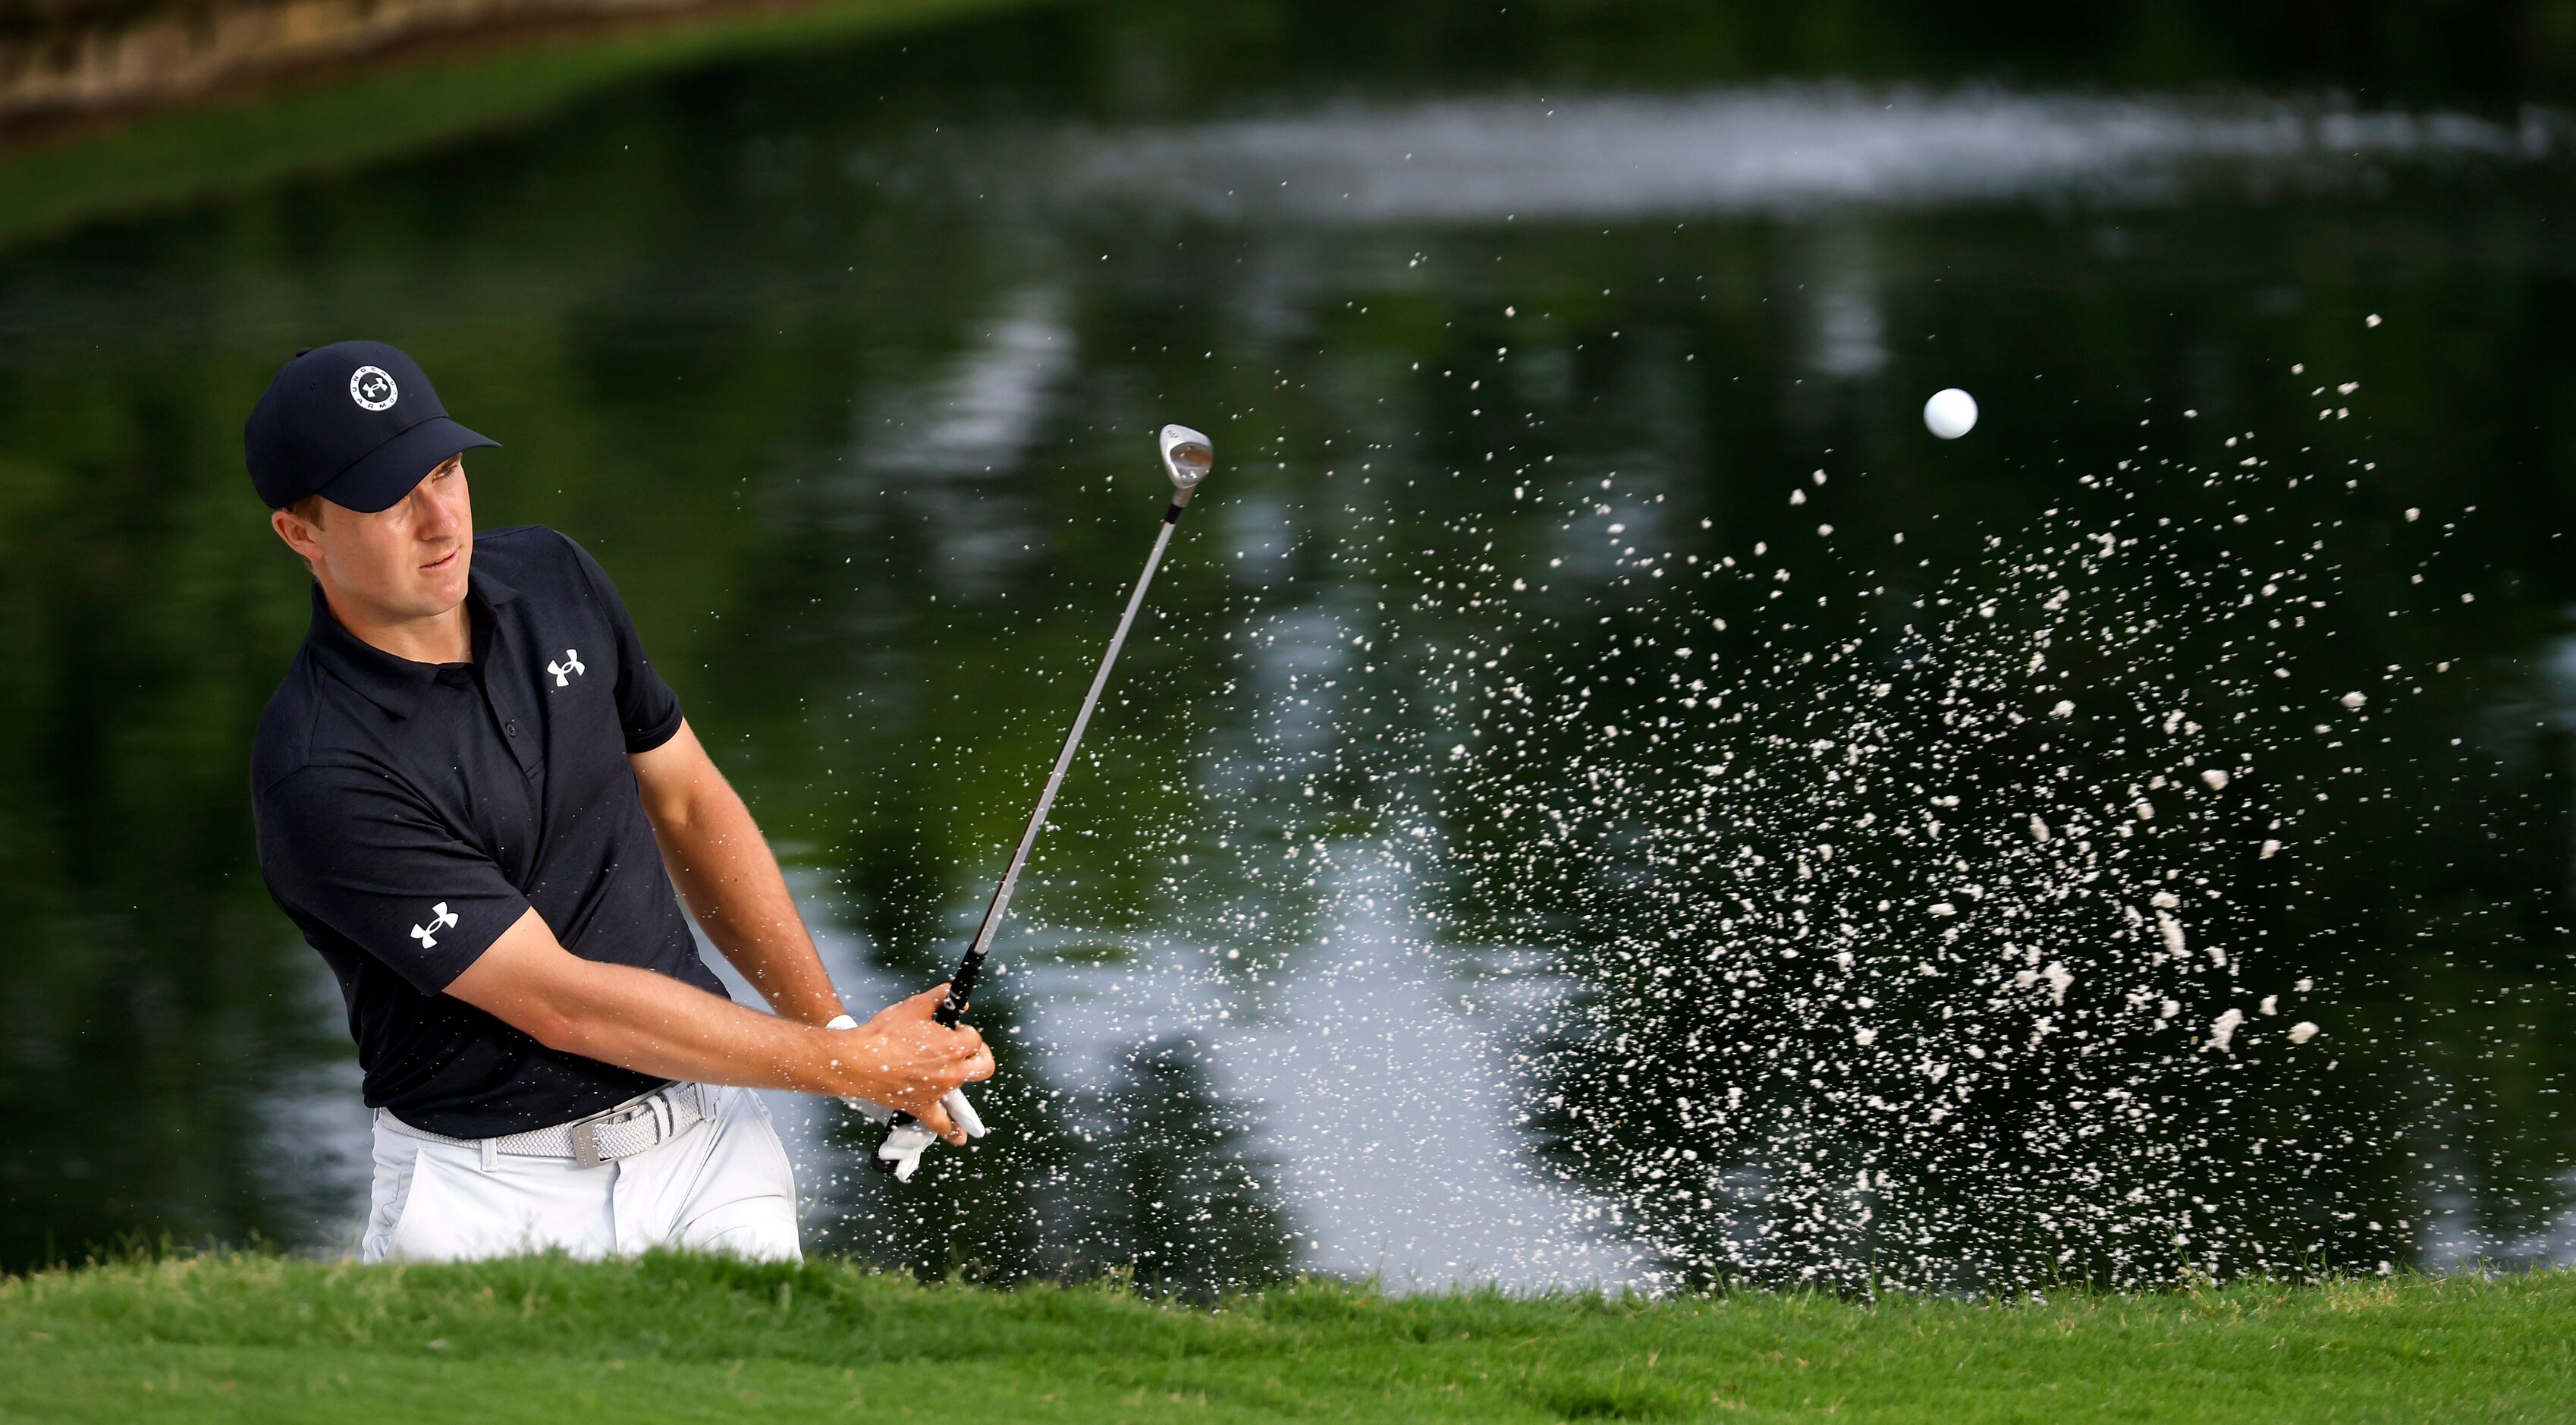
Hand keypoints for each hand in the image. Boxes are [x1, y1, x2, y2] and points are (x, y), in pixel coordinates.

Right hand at [826, 985, 992, 1144]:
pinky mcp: (922, 1108)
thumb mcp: (915, 1005)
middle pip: (984, 1066)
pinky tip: (959, 1137)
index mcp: (955, 1047)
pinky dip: (952, 1132)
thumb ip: (941, 997)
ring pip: (963, 1090)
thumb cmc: (884, 1032)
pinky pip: (942, 1125)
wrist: (857, 1061)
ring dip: (959, 1078)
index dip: (964, 1031)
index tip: (951, 1028)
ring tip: (947, 1072)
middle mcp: (952, 1072)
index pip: (975, 1039)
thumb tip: (958, 1000)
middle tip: (964, 1049)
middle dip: (978, 1054)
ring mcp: (939, 1092)